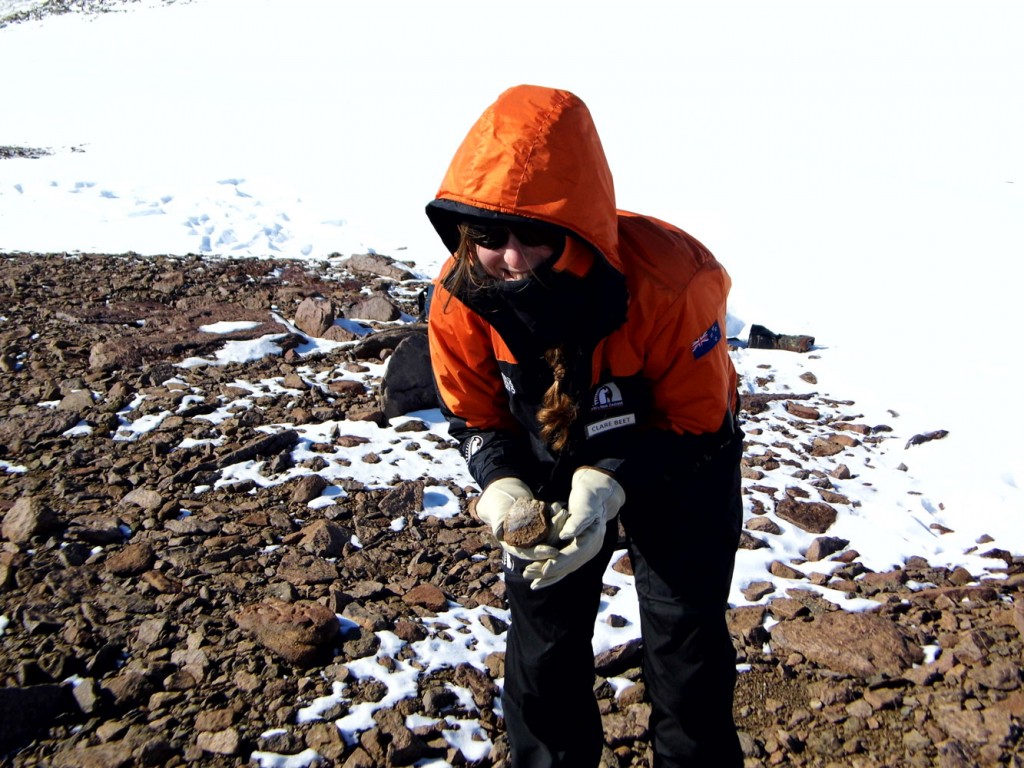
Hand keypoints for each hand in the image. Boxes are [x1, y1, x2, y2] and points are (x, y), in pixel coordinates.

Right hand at [475, 479, 561, 561]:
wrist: (503, 494)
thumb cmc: (497, 504)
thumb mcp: (496, 515)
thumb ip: (498, 524)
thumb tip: (498, 532)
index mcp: (514, 545)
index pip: (528, 553)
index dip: (540, 553)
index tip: (554, 552)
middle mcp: (527, 542)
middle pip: (543, 543)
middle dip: (554, 533)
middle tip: (564, 524)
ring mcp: (536, 532)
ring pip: (550, 532)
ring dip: (558, 523)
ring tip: (562, 511)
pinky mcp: (542, 523)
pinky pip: (551, 521)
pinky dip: (554, 514)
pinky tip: (557, 505)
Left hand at [523, 467, 624, 588]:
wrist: (596, 494)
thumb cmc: (588, 497)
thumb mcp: (585, 505)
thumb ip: (577, 521)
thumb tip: (566, 535)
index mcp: (593, 539)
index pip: (574, 554)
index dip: (559, 562)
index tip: (544, 569)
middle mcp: (591, 549)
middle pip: (569, 565)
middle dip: (549, 572)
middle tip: (529, 575)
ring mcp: (585, 551)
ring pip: (566, 568)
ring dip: (549, 576)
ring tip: (532, 584)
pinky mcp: (578, 550)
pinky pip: (565, 564)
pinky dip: (553, 572)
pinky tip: (541, 577)